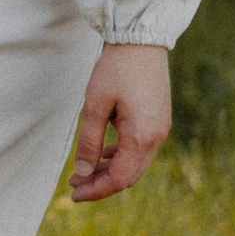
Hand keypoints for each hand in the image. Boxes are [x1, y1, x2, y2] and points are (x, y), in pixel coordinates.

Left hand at [69, 42, 170, 201]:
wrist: (141, 41)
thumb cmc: (116, 69)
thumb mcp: (95, 105)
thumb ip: (89, 141)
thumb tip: (83, 172)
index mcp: (142, 136)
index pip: (119, 178)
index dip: (96, 190)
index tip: (74, 194)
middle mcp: (156, 138)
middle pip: (129, 176)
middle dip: (101, 184)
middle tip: (74, 186)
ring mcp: (160, 130)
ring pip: (134, 164)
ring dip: (110, 171)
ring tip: (83, 173)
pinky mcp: (158, 121)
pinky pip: (139, 149)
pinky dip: (120, 157)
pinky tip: (102, 155)